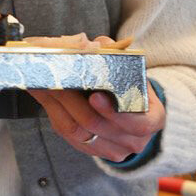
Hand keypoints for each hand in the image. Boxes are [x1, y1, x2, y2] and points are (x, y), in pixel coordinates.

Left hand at [28, 53, 165, 162]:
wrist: (131, 109)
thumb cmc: (132, 87)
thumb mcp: (133, 71)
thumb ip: (118, 56)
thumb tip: (99, 44)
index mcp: (152, 120)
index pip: (137, 123)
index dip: (113, 112)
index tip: (94, 96)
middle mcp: (134, 140)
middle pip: (96, 125)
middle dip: (72, 101)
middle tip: (56, 81)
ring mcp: (112, 150)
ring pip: (77, 132)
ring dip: (56, 106)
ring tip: (43, 84)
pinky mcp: (90, 150)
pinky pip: (67, 134)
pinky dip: (53, 113)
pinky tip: (43, 94)